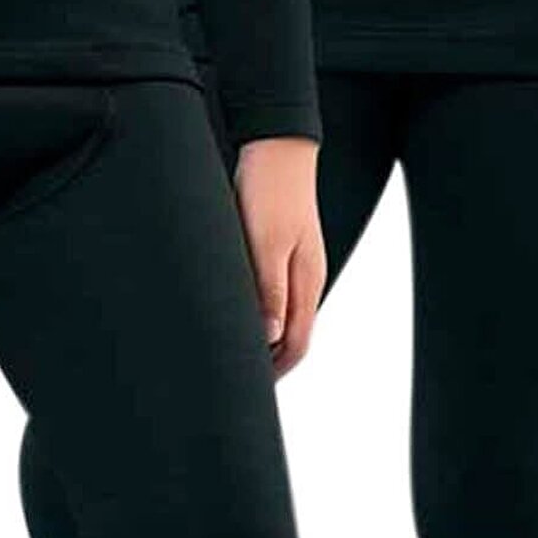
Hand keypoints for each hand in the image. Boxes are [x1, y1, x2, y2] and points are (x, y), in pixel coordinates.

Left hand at [232, 135, 325, 376]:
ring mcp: (295, 264)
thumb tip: (269, 339)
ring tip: (231, 351)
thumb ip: (269, 291)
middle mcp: (306, 278)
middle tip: (234, 378)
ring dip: (263, 338)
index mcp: (307, 281)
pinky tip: (237, 312)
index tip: (247, 390)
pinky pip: (274, 295)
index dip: (275, 371)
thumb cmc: (271, 192)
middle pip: (293, 336)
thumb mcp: (266, 243)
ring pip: (283, 316)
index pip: (297, 343)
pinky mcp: (282, 250)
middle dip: (269, 362)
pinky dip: (259, 313)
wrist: (276, 147)